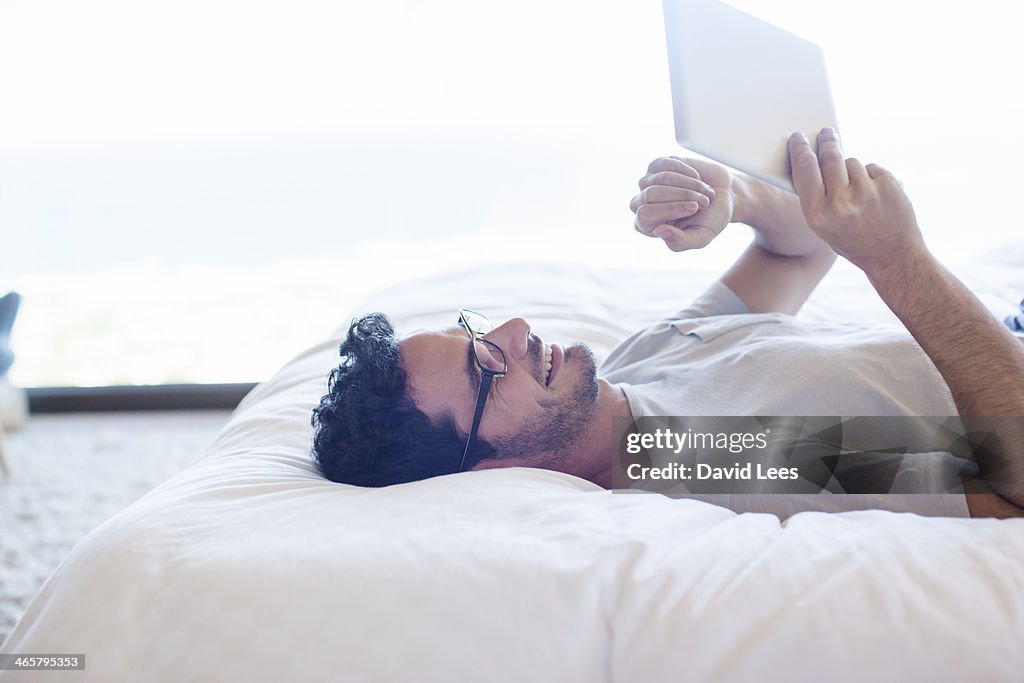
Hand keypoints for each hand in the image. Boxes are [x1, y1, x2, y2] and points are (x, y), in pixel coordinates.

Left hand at [630, 157, 731, 251]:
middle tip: (704, 202)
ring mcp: (648, 182)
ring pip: (662, 178)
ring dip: (690, 184)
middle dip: (683, 196)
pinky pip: (667, 164)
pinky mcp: (658, 165)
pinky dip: (687, 171)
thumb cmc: (710, 219)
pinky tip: (698, 178)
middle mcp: (642, 203)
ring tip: (707, 192)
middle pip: (651, 194)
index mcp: (646, 225)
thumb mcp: (700, 237)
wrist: (725, 196)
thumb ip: (680, 242)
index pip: (645, 214)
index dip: (671, 209)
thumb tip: (658, 231)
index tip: (695, 208)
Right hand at [788, 128, 926, 275]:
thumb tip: (811, 160)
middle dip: (827, 141)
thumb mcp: (824, 227)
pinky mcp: (889, 185)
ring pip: (852, 162)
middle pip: (829, 157)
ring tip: (860, 193)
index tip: (798, 137)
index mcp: (817, 215)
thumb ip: (816, 198)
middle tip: (826, 132)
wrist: (894, 257)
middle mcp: (839, 203)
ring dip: (853, 170)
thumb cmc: (853, 241)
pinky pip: (872, 169)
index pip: (804, 171)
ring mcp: (866, 193)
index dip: (800, 150)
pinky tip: (876, 197)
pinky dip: (873, 178)